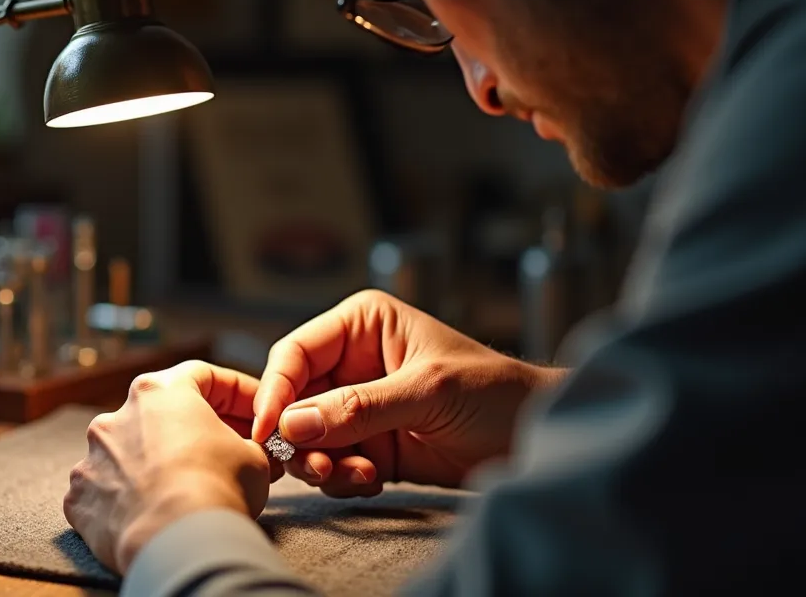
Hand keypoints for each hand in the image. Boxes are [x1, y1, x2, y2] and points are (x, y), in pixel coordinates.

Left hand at [64, 361, 277, 572]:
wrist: (176, 541)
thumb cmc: (216, 487)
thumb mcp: (255, 457)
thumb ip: (247, 444)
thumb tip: (251, 452)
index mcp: (159, 392)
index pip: (203, 377)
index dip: (237, 392)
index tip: (255, 412)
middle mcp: (117, 416)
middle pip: (162, 415)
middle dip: (195, 432)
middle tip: (228, 452)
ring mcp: (92, 457)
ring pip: (130, 453)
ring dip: (157, 465)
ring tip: (186, 490)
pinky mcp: (79, 497)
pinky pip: (108, 491)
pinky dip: (129, 499)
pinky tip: (152, 514)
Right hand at [252, 289, 563, 496]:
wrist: (537, 437)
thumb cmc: (496, 392)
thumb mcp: (428, 391)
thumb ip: (360, 407)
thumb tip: (294, 423)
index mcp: (363, 324)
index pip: (296, 352)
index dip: (275, 390)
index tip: (268, 429)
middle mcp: (354, 362)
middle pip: (294, 400)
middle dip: (300, 437)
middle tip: (315, 466)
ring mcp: (361, 407)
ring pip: (309, 437)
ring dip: (321, 462)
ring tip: (355, 475)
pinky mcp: (371, 445)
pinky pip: (334, 463)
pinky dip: (343, 478)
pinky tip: (373, 481)